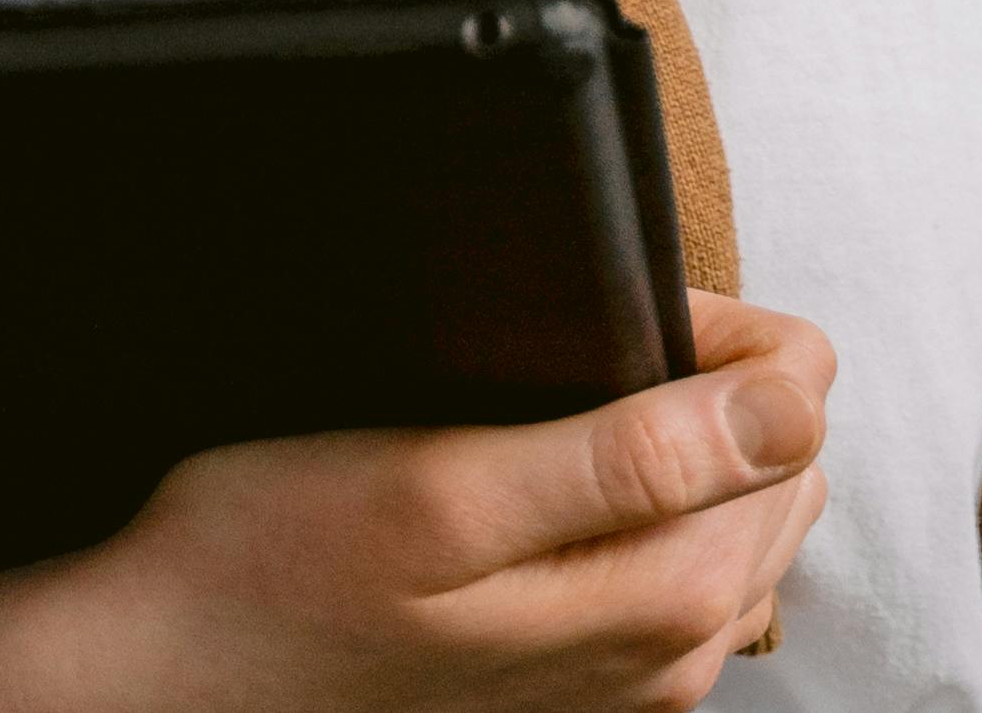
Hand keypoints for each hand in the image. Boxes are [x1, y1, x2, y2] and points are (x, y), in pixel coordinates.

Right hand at [18, 296, 832, 711]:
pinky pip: (686, 572)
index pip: (794, 419)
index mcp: (664, 600)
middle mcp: (675, 657)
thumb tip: (795, 404)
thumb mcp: (443, 487)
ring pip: (742, 521)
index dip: (727, 333)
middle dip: (713, 385)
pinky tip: (558, 483)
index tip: (630, 306)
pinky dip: (653, 506)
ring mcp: (637, 681)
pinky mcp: (593, 685)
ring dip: (689, 446)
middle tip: (578, 347)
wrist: (186, 672)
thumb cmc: (279, 570)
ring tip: (561, 408)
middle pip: (782, 471)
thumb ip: (633, 455)